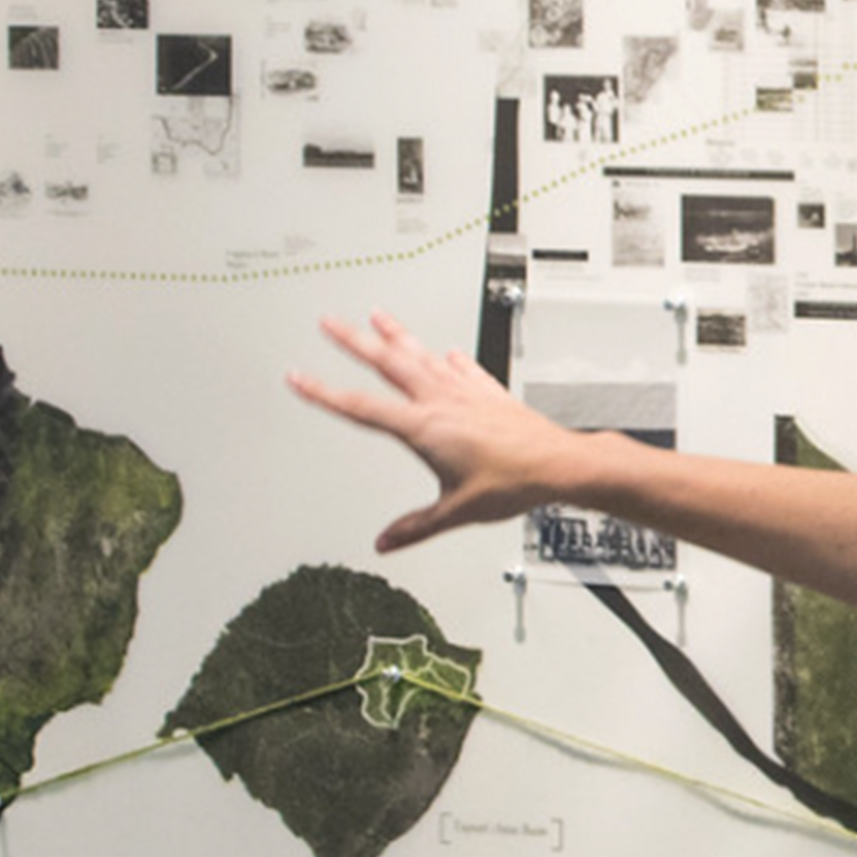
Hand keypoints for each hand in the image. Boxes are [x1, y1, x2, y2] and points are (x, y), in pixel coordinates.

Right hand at [287, 312, 579, 551]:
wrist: (558, 463)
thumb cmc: (513, 483)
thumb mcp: (456, 511)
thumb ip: (416, 526)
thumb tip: (386, 541)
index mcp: (424, 428)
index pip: (361, 408)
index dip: (324, 393)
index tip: (298, 377)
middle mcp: (441, 401)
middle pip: (386, 363)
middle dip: (352, 340)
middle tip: (328, 322)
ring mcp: (465, 391)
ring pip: (421, 354)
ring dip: (396, 334)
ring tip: (376, 315)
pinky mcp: (488, 391)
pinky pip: (462, 368)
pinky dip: (448, 358)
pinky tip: (446, 352)